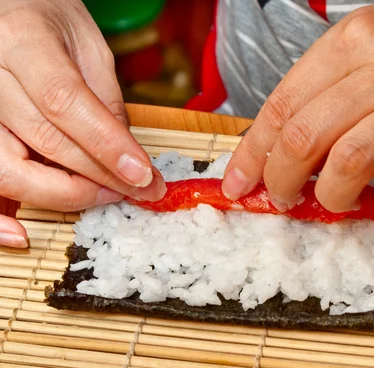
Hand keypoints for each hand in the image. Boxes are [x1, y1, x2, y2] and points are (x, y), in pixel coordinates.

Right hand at [0, 0, 164, 247]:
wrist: (6, 8)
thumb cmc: (46, 18)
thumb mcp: (87, 44)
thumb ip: (104, 99)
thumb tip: (125, 158)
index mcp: (21, 39)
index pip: (64, 101)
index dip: (106, 145)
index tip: (143, 174)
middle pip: (42, 140)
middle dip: (99, 176)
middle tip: (138, 189)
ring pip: (7, 170)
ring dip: (63, 195)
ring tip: (105, 194)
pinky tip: (23, 235)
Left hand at [223, 0, 373, 218]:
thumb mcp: (371, 35)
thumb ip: (325, 80)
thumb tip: (277, 138)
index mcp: (357, 38)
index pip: (283, 104)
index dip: (252, 152)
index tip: (239, 183)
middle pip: (307, 136)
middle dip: (279, 180)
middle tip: (280, 197)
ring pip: (353, 163)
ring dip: (331, 197)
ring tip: (334, 201)